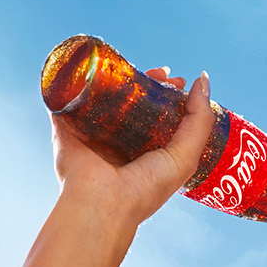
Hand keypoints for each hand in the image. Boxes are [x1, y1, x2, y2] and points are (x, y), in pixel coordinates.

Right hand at [51, 67, 214, 223]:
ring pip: (102, 96)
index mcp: (143, 152)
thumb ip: (199, 119)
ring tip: (131, 66)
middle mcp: (116, 142)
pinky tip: (85, 63)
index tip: (177, 81)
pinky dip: (70, 80)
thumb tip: (203, 79)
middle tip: (160, 73)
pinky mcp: (64, 129)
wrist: (103, 204)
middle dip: (146, 83)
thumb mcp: (186, 156)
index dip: (168, 95)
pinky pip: (64, 98)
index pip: (156, 115)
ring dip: (114, 78)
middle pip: (131, 102)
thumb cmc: (146, 188)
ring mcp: (89, 134)